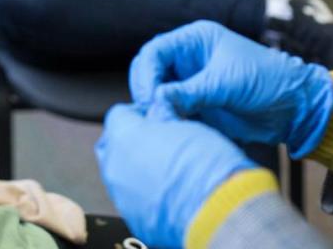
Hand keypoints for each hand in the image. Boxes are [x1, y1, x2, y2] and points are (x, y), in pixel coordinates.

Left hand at [96, 103, 254, 247]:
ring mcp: (123, 196)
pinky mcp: (135, 219)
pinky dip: (146, 193)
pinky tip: (170, 191)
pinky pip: (134, 200)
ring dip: (137, 167)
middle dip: (131, 140)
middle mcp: (116, 166)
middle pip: (113, 145)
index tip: (156, 116)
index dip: (140, 112)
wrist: (220, 211)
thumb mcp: (188, 125)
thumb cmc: (207, 166)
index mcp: (125, 136)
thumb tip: (161, 112)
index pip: (119, 114)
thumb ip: (164, 117)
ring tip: (168, 167)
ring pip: (121, 174)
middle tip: (158, 139)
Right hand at [130, 20, 332, 156]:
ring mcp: (192, 82)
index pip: (155, 52)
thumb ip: (189, 92)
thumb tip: (156, 101)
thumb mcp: (226, 83)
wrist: (294, 107)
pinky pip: (172, 111)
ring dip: (156, 108)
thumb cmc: (267, 81)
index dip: (146, 74)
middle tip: (152, 112)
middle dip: (147, 91)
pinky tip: (174, 129)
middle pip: (150, 72)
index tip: (150, 96)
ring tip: (164, 123)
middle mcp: (189, 59)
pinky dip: (169, 120)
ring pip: (158, 94)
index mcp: (195, 40)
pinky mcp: (197, 105)